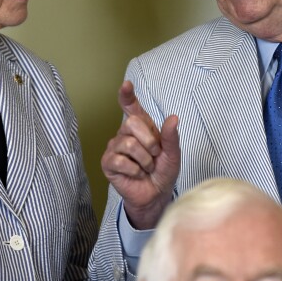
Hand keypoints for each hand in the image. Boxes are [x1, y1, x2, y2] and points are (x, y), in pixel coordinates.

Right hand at [101, 80, 180, 229]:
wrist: (156, 195)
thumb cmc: (163, 172)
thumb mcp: (173, 154)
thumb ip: (171, 137)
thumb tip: (173, 118)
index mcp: (142, 127)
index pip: (130, 107)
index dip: (127, 95)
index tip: (126, 85)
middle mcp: (125, 134)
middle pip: (131, 123)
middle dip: (149, 141)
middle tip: (154, 155)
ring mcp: (114, 148)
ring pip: (128, 144)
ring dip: (144, 160)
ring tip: (146, 168)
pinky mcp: (108, 163)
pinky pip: (120, 161)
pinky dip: (134, 170)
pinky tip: (136, 175)